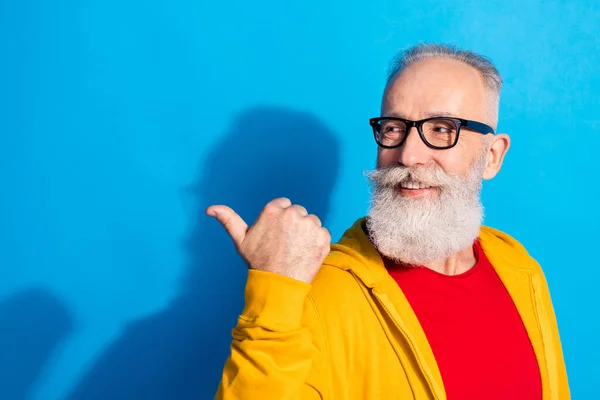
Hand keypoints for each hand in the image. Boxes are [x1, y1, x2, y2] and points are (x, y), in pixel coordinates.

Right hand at [206, 197, 330, 283]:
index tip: (277, 234)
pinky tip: (305, 254)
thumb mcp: (241, 240)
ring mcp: (309, 225)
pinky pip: (322, 233)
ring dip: (306, 232)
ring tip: (295, 250)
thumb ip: (228, 220)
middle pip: (298, 212)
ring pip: (311, 222)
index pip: (284, 204)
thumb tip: (210, 208)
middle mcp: (293, 213)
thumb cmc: (258, 262)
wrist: (278, 285)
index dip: (281, 220)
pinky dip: (316, 243)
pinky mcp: (323, 237)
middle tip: (286, 244)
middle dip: (294, 224)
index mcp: (273, 209)